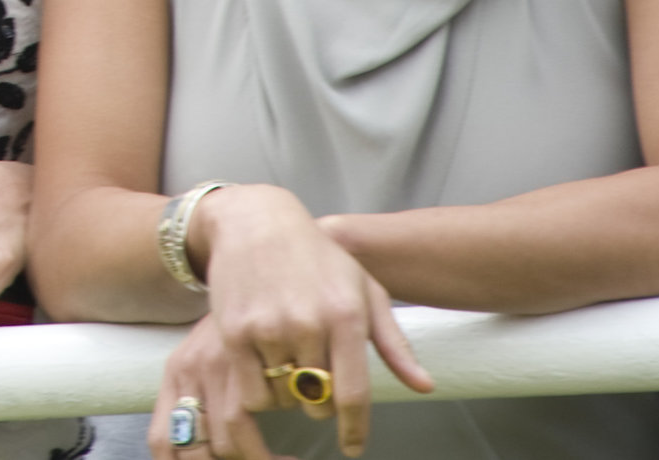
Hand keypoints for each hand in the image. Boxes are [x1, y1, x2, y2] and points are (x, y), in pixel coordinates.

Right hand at [149, 187, 432, 459]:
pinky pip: (251, 389)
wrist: (256, 222)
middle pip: (316, 401)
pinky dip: (259, 389)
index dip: (354, 429)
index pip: (353, 394)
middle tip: (313, 378)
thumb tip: (425, 386)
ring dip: (287, 394)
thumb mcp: (365, 290)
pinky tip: (264, 365)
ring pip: (282, 398)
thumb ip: (394, 343)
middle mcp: (308, 324)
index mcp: (346, 316)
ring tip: (287, 364)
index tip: (353, 447)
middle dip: (318, 400)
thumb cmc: (318, 257)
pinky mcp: (233, 332)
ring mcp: (268, 328)